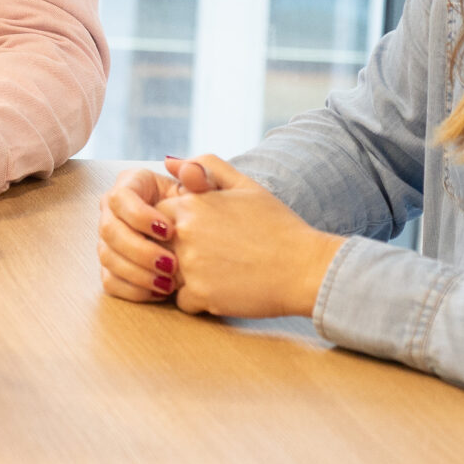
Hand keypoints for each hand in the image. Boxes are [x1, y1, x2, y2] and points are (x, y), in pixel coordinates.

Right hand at [96, 160, 209, 301]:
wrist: (211, 237)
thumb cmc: (208, 208)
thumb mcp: (210, 189)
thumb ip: (202, 176)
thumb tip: (184, 168)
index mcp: (131, 185)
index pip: (120, 198)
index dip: (139, 216)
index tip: (169, 231)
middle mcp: (113, 212)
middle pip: (108, 230)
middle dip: (140, 250)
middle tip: (172, 264)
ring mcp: (110, 240)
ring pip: (107, 257)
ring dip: (138, 273)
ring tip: (169, 283)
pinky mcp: (113, 266)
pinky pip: (110, 281)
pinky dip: (134, 289)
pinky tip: (160, 291)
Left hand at [155, 156, 343, 318]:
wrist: (306, 268)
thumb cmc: (278, 225)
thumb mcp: (246, 186)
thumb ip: (207, 167)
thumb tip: (169, 162)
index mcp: (191, 205)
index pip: (157, 215)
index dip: (176, 225)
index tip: (201, 233)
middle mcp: (184, 234)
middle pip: (157, 245)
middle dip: (174, 251)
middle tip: (211, 255)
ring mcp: (190, 266)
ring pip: (166, 273)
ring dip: (184, 276)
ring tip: (218, 272)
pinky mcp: (200, 296)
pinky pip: (182, 301)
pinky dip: (198, 299)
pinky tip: (223, 290)